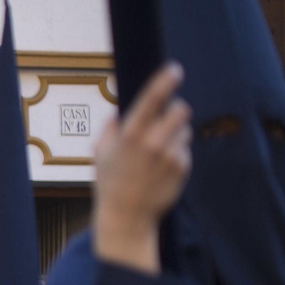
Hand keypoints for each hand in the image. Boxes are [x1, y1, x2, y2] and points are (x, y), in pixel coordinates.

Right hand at [93, 62, 191, 273]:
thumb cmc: (111, 180)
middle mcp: (153, 144)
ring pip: (184, 129)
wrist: (127, 216)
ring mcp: (170, 156)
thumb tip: (121, 108)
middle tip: (165, 115)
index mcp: (130, 136)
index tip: (174, 69)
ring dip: (174, 133)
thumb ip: (112, 127)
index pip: (151, 100)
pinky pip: (184, 148)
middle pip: (180, 110)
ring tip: (156, 152)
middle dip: (175, 109)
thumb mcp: (100, 152)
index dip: (164, 81)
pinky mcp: (183, 168)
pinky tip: (161, 167)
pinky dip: (176, 152)